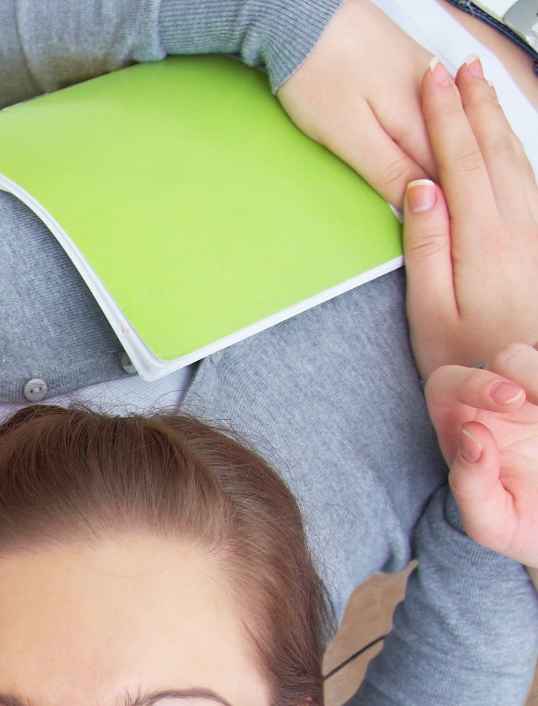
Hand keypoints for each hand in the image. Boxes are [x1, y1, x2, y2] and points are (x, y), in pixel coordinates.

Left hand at [279, 0, 433, 206]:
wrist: (301, 19)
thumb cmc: (316, 74)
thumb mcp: (346, 135)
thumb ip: (386, 170)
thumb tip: (416, 204)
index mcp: (421, 119)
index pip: (446, 175)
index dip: (440, 205)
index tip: (433, 230)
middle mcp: (435, 96)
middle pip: (449, 153)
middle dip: (441, 184)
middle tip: (429, 215)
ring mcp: (427, 77)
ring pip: (443, 131)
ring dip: (437, 159)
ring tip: (426, 185)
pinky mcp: (413, 66)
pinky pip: (433, 108)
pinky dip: (430, 131)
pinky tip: (424, 145)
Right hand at [401, 59, 537, 375]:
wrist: (535, 396)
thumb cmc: (473, 362)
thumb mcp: (431, 313)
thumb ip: (426, 246)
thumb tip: (419, 189)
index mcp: (483, 241)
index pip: (460, 161)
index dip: (446, 117)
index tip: (433, 81)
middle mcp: (519, 229)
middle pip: (496, 150)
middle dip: (476, 104)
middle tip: (459, 68)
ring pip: (519, 161)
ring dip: (498, 120)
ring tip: (483, 89)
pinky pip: (532, 181)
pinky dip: (516, 151)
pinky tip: (509, 144)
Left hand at [428, 342, 537, 564]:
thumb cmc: (524, 526)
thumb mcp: (493, 524)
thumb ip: (470, 487)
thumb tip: (471, 435)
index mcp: (463, 427)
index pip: (446, 385)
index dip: (471, 382)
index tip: (511, 400)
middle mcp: (498, 403)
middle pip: (503, 358)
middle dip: (525, 371)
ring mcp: (535, 394)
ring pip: (535, 353)